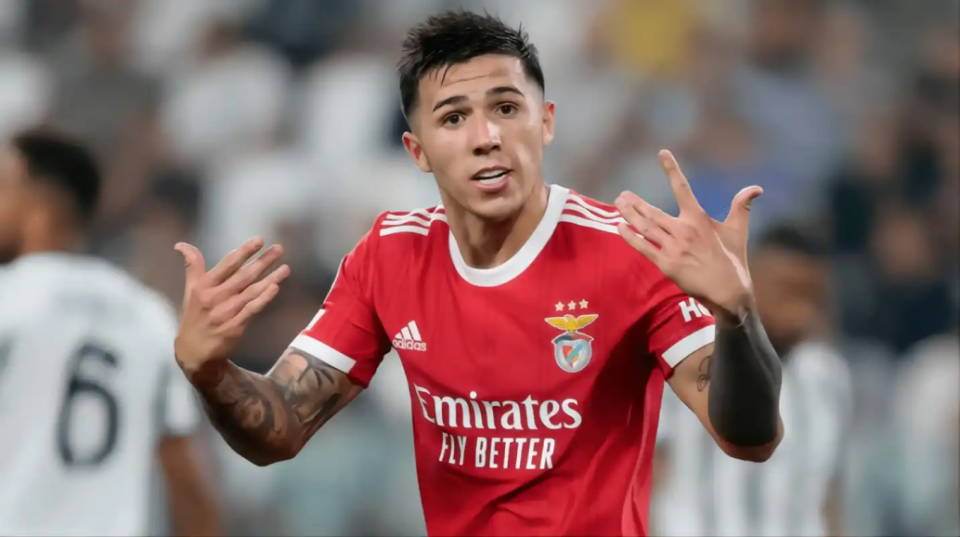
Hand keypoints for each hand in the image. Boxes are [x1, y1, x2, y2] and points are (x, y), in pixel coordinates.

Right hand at [173, 237, 289, 380]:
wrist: (194, 352)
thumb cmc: (195, 317)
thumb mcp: (189, 290)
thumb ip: (192, 267)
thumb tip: (182, 245)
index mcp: (204, 286)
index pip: (227, 265)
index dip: (243, 251)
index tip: (259, 240)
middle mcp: (214, 297)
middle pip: (243, 276)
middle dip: (262, 261)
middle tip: (279, 248)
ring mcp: (226, 313)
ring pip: (251, 292)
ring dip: (270, 278)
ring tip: (285, 268)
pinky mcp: (235, 326)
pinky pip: (252, 309)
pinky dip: (263, 298)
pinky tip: (275, 288)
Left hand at [615, 150, 762, 321]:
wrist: (728, 292)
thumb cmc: (733, 260)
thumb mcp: (738, 230)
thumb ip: (742, 206)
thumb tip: (756, 188)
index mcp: (699, 219)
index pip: (683, 188)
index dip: (672, 169)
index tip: (662, 153)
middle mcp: (683, 230)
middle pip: (653, 211)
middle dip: (636, 202)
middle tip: (622, 195)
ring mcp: (672, 247)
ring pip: (646, 227)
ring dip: (630, 215)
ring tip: (618, 204)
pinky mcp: (666, 264)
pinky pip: (643, 247)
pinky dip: (630, 237)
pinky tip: (619, 227)